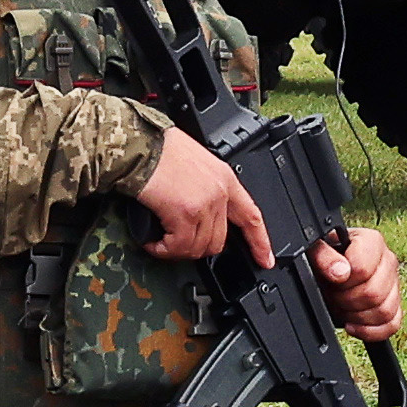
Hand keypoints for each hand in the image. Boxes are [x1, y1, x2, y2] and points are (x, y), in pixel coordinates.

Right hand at [136, 120, 273, 264]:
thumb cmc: (159, 149)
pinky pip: (179, 246)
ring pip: (198, 247)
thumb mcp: (196, 162)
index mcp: (225, 179)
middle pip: (219, 240)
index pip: (251, 216)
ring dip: (176, 250)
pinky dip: (163, 249)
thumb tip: (198, 211)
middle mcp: (219, 193)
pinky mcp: (185, 214)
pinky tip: (154, 242)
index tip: (265, 260)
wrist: (141, 146)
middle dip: (196, 248)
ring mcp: (205, 205)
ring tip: (161, 242)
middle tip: (176, 244)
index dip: (260, 242)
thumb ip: (206, 186)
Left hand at [310, 226, 403, 339]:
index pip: (364, 268)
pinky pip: (392, 325)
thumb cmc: (323, 258)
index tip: (332, 280)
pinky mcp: (394, 307)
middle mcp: (387, 261)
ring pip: (385, 311)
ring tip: (342, 306)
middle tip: (334, 294)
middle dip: (347, 300)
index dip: (344, 281)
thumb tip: (340, 271)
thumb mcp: (314, 251)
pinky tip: (352, 324)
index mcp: (371, 242)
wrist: (327, 271)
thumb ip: (323, 255)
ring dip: (357, 316)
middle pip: (375, 293)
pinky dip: (369, 331)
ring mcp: (394, 285)